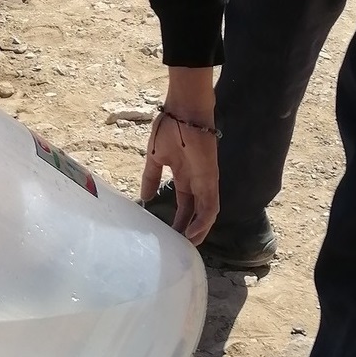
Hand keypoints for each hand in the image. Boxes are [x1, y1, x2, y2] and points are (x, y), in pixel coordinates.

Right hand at [139, 70, 219, 244]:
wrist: (182, 111)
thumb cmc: (169, 128)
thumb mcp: (155, 158)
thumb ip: (151, 177)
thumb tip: (144, 197)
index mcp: (183, 174)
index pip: (184, 203)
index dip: (178, 218)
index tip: (168, 232)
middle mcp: (196, 181)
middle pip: (195, 211)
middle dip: (188, 228)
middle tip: (178, 244)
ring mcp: (205, 181)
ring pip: (206, 213)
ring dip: (198, 230)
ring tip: (187, 245)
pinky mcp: (211, 179)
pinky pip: (211, 206)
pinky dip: (204, 222)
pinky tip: (193, 234)